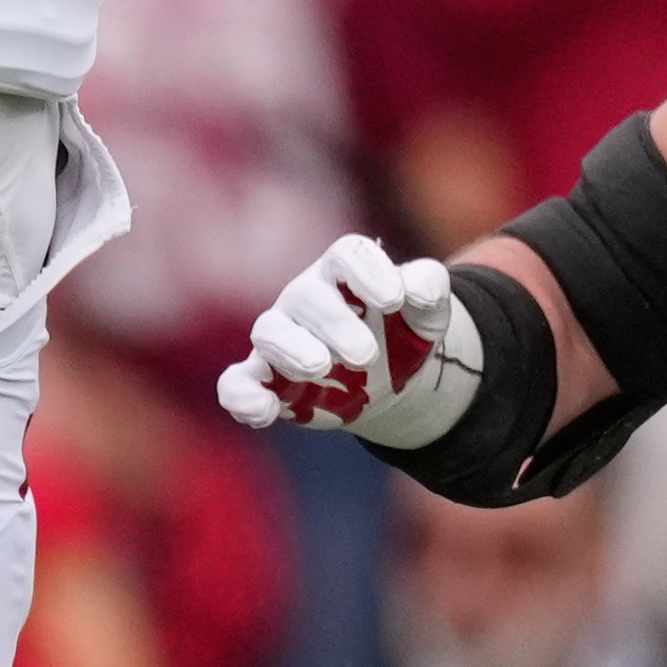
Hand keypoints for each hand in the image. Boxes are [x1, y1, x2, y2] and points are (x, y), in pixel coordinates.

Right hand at [217, 235, 479, 441]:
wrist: (387, 377)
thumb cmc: (401, 330)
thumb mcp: (428, 311)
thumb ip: (428, 288)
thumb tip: (417, 289)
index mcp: (345, 272)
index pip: (348, 254)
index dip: (368, 272)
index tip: (394, 301)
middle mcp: (306, 298)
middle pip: (309, 297)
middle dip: (336, 325)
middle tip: (367, 356)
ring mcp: (283, 338)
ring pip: (269, 332)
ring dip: (291, 350)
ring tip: (319, 368)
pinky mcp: (268, 380)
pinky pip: (237, 382)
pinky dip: (241, 395)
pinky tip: (262, 411)